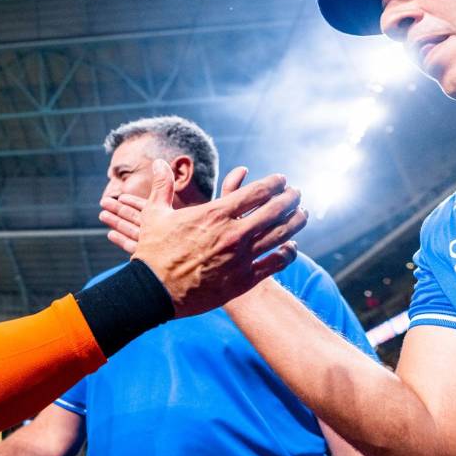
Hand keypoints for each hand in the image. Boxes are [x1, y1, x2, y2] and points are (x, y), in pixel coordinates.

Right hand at [99, 161, 305, 316]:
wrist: (154, 292)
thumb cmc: (153, 251)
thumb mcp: (154, 214)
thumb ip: (162, 186)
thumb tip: (160, 163)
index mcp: (215, 214)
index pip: (255, 192)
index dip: (273, 183)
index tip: (281, 180)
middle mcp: (233, 234)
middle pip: (274, 211)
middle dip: (290, 199)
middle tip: (297, 194)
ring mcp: (240, 258)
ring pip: (280, 236)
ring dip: (295, 222)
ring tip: (302, 215)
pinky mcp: (243, 280)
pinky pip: (275, 264)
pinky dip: (287, 253)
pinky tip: (291, 247)